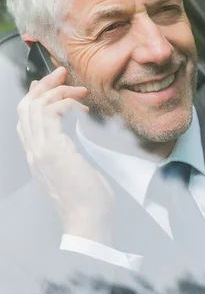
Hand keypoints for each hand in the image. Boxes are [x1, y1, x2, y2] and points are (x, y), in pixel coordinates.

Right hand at [16, 67, 113, 243]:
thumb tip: (76, 135)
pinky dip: (66, 103)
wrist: (88, 219)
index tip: (52, 85)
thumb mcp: (76, 170)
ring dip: (57, 91)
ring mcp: (40, 150)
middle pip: (26, 107)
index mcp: (37, 156)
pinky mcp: (53, 150)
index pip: (26, 119)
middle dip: (44, 86)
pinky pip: (51, 113)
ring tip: (77, 88)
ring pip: (34, 107)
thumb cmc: (89, 199)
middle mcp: (33, 152)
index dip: (36, 98)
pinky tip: (81, 108)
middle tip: (62, 74)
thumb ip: (70, 152)